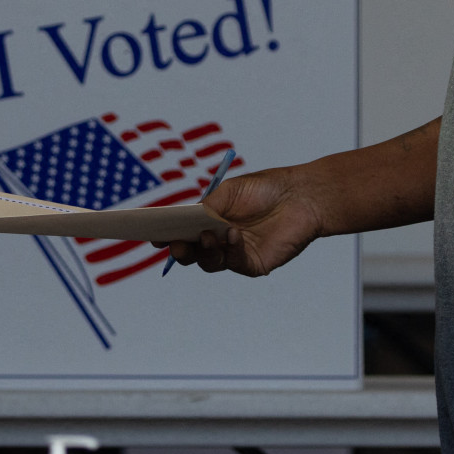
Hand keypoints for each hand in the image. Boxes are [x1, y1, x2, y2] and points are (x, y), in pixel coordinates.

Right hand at [162, 166, 327, 276]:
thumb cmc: (265, 189)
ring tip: (208, 236)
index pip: (182, 233)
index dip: (166, 236)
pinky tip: (233, 235)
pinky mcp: (252, 264)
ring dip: (204, 251)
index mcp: (208, 222)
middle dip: (179, 250)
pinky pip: (233, 262)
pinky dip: (230, 249)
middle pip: (190, 253)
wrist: (300, 196)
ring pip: (208, 262)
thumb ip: (208, 207)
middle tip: (175, 244)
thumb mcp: (229, 192)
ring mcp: (233, 254)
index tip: (153, 236)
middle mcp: (217, 240)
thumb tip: (189, 220)